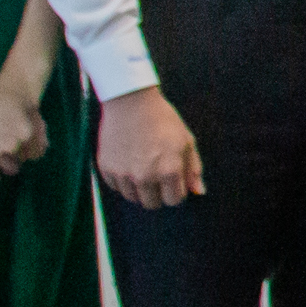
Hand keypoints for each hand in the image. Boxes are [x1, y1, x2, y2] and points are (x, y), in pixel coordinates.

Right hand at [97, 86, 203, 209]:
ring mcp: (123, 174)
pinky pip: (116, 188)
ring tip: (142, 167)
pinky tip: (128, 163)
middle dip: (158, 194)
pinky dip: (123, 181)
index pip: (174, 200)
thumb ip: (193, 169)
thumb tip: (198, 192)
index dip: (176, 191)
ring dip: (140, 189)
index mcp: (168, 171)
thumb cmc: (163, 120)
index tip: (174, 180)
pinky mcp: (107, 169)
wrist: (131, 102)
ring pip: (133, 198)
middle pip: (152, 204)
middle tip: (157, 175)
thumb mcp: (186, 140)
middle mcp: (145, 176)